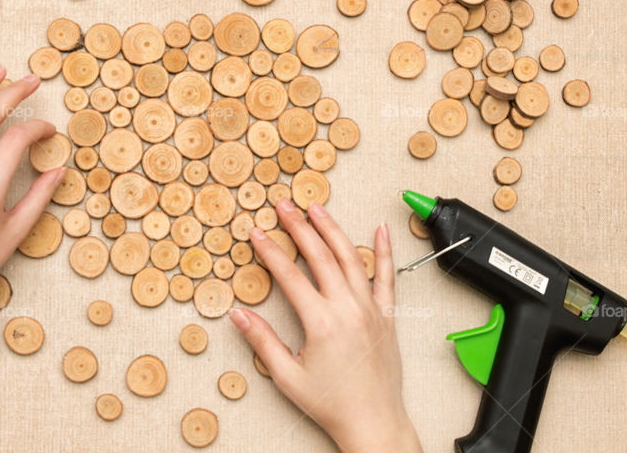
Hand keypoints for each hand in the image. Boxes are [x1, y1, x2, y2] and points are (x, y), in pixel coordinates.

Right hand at [230, 199, 420, 452]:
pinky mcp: (386, 316)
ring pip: (351, 258)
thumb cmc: (331, 403)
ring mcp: (371, 309)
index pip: (290, 275)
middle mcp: (348, 309)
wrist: (373, 421)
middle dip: (298, 227)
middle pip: (320, 256)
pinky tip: (381, 229)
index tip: (257, 232)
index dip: (270, 251)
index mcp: (322, 322)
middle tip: (283, 205)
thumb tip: (238, 314)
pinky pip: (388, 277)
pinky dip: (385, 251)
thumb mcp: (287, 376)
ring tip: (316, 208)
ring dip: (332, 229)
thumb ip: (262, 341)